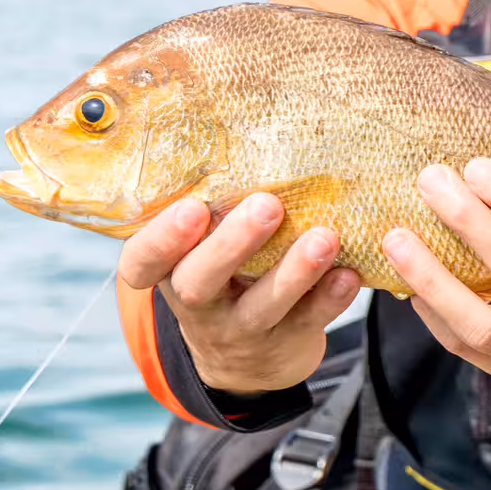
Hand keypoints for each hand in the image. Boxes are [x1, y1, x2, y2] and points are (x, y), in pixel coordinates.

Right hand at [118, 192, 362, 394]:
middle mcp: (198, 304)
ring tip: (324, 237)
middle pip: (200, 282)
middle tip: (267, 205)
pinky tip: (349, 273)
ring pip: (261, 306)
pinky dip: (330, 299)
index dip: (161, 239)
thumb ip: (216, 207)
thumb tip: (248, 129)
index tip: (192, 206)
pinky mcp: (285, 344)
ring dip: (294, 271)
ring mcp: (241, 330)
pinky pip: (308, 322)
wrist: (246, 359)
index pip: (141, 263)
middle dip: (232, 244)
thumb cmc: (224, 272)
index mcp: (170, 271)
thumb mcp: (203, 248)